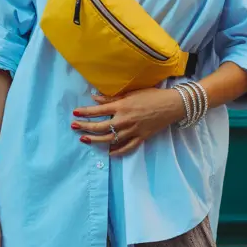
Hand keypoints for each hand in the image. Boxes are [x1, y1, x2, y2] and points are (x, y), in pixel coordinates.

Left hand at [71, 86, 185, 156]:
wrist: (172, 105)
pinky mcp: (141, 138)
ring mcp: (133, 131)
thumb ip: (112, 98)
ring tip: (85, 140)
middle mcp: (125, 120)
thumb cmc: (151, 95)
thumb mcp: (131, 93)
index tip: (75, 113)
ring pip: (110, 139)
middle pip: (100, 127)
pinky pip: (126, 147)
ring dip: (96, 140)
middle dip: (85, 127)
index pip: (98, 111)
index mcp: (122, 106)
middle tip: (74, 127)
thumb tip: (95, 98)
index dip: (85, 112)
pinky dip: (117, 151)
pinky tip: (108, 152)